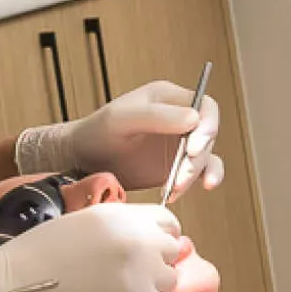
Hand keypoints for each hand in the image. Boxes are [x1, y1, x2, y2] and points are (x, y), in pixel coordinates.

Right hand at [0, 203, 183, 291]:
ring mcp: (142, 271)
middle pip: (171, 251)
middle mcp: (138, 237)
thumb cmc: (31, 259)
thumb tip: (138, 244)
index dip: (156, 240)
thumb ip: (114, 229)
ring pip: (170, 281)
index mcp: (120, 213)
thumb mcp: (78, 225)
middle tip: (124, 282)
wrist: (7, 291)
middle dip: (153, 266)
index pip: (166, 222)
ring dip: (150, 291)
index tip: (141, 255)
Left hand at [16, 81, 224, 195]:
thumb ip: (156, 116)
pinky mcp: (177, 167)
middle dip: (197, 156)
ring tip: (175, 186)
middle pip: (208, 135)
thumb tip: (194, 118)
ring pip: (205, 157)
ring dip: (196, 173)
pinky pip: (199, 173)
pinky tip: (181, 192)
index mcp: (169, 98)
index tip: (195, 147)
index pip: (205, 106)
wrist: (83, 161)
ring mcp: (179, 144)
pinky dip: (196, 183)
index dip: (208, 125)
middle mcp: (180, 119)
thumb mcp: (121, 119)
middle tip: (181, 173)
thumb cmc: (97, 132)